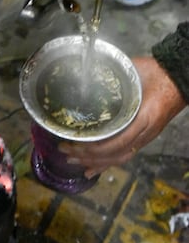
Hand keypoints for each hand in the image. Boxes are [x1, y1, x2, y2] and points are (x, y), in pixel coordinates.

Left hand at [59, 57, 186, 177]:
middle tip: (66, 150)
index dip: (97, 147)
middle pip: (116, 153)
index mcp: (144, 117)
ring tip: (73, 161)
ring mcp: (144, 137)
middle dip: (89, 156)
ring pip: (119, 158)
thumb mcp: (135, 72)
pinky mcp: (142, 137)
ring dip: (95, 162)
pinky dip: (106, 164)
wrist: (177, 79)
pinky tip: (92, 170)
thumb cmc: (156, 73)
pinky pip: (124, 155)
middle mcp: (144, 132)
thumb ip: (115, 76)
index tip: (76, 143)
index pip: (120, 141)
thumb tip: (89, 73)